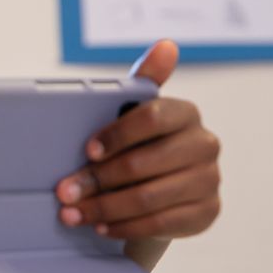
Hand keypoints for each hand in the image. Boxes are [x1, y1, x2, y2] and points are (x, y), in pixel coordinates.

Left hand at [55, 40, 220, 241]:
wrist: (168, 188)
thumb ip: (143, 81)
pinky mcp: (206, 213)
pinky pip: (160, 224)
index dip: (117, 134)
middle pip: (143, 164)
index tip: (86, 150)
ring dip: (103, 207)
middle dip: (96, 179)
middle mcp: (204, 145)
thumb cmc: (144, 144)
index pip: (153, 118)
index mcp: (185, 114)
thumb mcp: (137, 113)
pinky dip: (124, 227)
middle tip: (64, 191)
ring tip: (73, 212)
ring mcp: (209, 180)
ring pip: (148, 197)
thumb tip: (165, 46)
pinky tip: (101, 225)